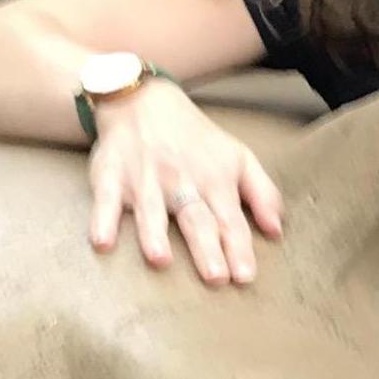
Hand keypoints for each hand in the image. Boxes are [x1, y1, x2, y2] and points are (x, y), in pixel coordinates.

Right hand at [89, 84, 285, 283]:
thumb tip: (277, 232)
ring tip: (160, 260)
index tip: (245, 277)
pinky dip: (102, 220)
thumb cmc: (196, 140)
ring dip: (154, 235)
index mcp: (214, 181)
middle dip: (206, 248)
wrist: (143, 99)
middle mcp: (181, 182)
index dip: (238, 248)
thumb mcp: (238, 157)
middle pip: (195, 219)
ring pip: (151, 211)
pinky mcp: (111, 177)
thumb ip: (262, 193)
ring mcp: (144, 180)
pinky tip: (102, 242)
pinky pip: (106, 200)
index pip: (230, 220)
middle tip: (215, 278)